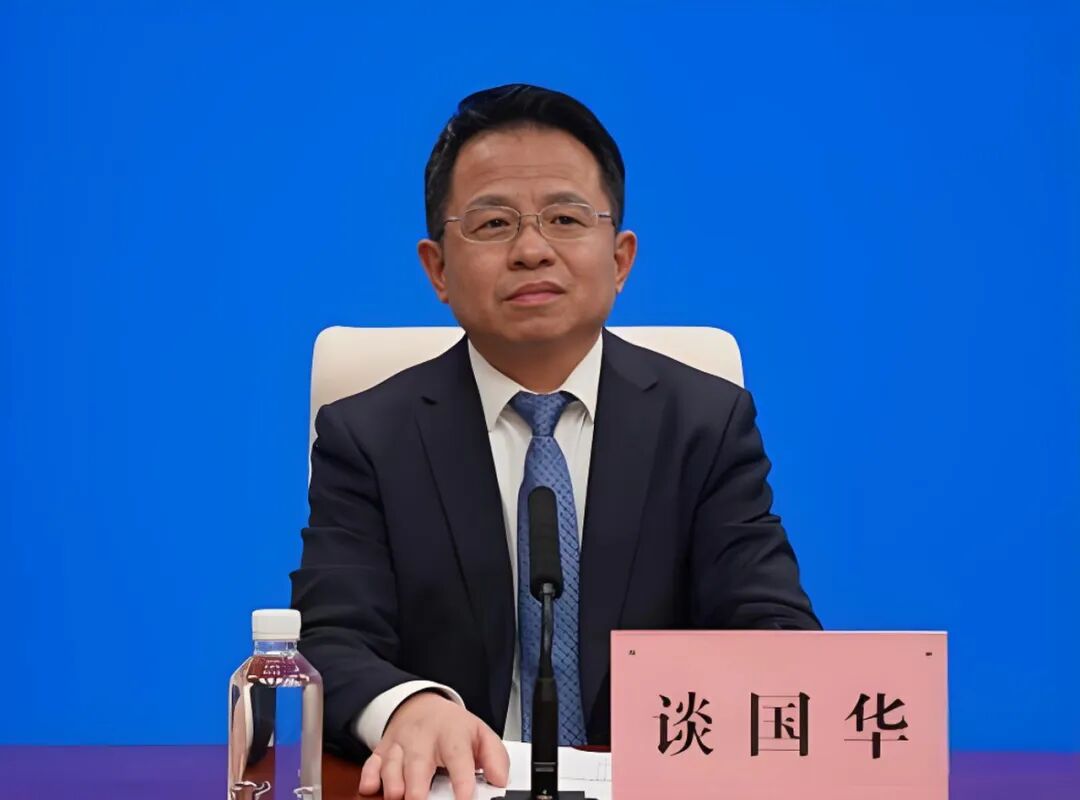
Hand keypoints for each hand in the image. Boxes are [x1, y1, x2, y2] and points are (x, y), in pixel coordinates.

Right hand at [358, 691, 509, 799]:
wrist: (420, 704)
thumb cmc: (452, 727)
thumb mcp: (480, 734)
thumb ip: (495, 757)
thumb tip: (500, 780)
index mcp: (452, 735)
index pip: (458, 758)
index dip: (462, 782)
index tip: (465, 799)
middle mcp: (424, 739)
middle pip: (418, 764)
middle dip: (417, 789)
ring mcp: (401, 745)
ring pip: (392, 766)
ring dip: (394, 785)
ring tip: (398, 798)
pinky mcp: (383, 751)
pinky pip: (372, 763)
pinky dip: (369, 776)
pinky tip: (371, 787)